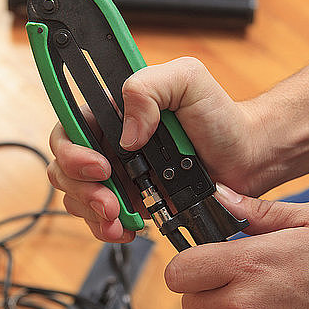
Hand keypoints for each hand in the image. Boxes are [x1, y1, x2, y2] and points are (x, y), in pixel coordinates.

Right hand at [48, 57, 267, 241]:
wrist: (244, 157)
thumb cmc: (219, 116)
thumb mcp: (186, 80)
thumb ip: (148, 88)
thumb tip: (126, 134)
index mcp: (113, 112)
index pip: (69, 129)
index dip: (71, 152)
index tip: (99, 167)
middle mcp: (109, 142)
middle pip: (64, 168)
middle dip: (81, 190)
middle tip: (110, 202)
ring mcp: (118, 174)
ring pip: (77, 197)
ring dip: (91, 213)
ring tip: (119, 220)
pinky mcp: (131, 199)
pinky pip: (101, 218)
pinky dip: (107, 228)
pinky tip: (125, 228)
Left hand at [165, 183, 308, 308]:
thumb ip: (257, 212)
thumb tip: (220, 197)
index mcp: (249, 264)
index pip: (179, 273)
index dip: (187, 268)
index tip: (200, 265)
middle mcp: (246, 305)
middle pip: (191, 305)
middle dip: (208, 292)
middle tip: (238, 282)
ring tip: (269, 304)